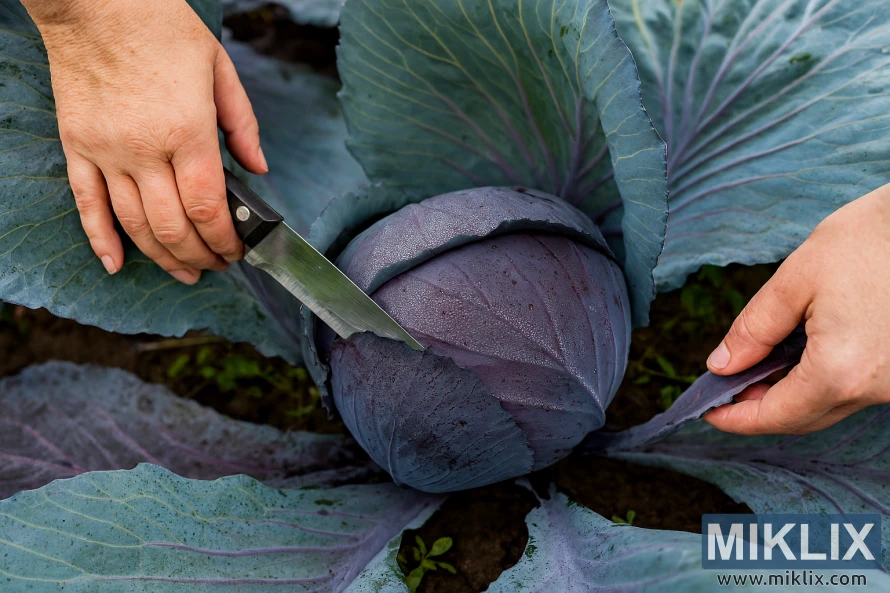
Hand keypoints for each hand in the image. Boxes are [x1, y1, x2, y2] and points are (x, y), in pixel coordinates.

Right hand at [23, 0, 267, 283]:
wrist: (95, 1)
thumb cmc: (161, 27)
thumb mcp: (219, 68)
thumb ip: (243, 125)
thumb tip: (259, 171)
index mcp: (187, 131)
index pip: (208, 207)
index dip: (225, 240)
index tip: (237, 252)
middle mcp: (145, 149)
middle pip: (173, 227)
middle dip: (200, 256)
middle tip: (216, 266)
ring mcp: (107, 152)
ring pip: (134, 225)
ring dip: (162, 258)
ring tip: (185, 272)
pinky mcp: (77, 147)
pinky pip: (87, 205)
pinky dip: (101, 240)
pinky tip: (117, 264)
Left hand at [703, 185, 889, 434]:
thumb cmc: (872, 238)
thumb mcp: (797, 278)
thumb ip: (754, 328)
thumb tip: (723, 365)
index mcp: (841, 371)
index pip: (777, 415)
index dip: (736, 418)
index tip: (708, 411)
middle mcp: (877, 389)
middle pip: (806, 418)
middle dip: (761, 407)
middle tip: (726, 386)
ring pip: (833, 404)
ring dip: (793, 393)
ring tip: (760, 363)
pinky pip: (859, 387)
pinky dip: (825, 379)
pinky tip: (803, 352)